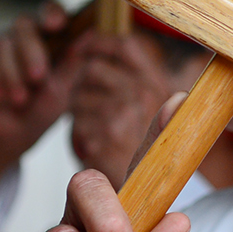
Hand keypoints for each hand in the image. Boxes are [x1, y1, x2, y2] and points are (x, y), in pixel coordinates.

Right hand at [0, 6, 81, 229]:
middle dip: (30, 52)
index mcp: (46, 37)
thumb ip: (75, 62)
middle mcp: (20, 35)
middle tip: (37, 79)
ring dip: (12, 78)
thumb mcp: (63, 90)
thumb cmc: (42, 110)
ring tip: (18, 101)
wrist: (8, 135)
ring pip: (1, 45)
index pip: (49, 10)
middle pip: (23, 25)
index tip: (55, 25)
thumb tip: (94, 33)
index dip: (51, 13)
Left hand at [69, 33, 181, 186]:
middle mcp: (143, 93)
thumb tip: (90, 41)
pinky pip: (77, 123)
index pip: (124, 46)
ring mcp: (125, 113)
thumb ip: (130, 77)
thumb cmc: (140, 146)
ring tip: (93, 128)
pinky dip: (79, 133)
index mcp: (155, 82)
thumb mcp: (147, 106)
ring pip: (79, 97)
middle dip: (80, 84)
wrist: (147, 189)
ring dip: (77, 111)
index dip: (98, 43)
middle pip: (92, 69)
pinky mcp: (106, 136)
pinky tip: (93, 143)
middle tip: (83, 102)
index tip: (81, 49)